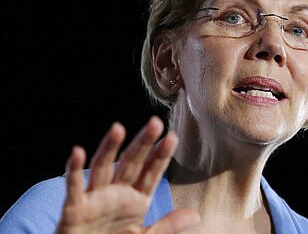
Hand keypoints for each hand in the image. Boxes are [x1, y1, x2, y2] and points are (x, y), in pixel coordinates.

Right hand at [56, 116, 198, 233]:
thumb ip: (168, 226)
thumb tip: (195, 215)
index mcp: (135, 199)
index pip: (151, 173)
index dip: (161, 156)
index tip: (173, 137)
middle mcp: (116, 194)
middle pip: (131, 163)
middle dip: (142, 144)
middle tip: (155, 123)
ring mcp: (95, 199)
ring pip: (102, 168)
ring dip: (109, 148)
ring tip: (118, 128)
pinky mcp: (74, 209)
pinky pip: (74, 188)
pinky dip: (73, 170)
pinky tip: (77, 152)